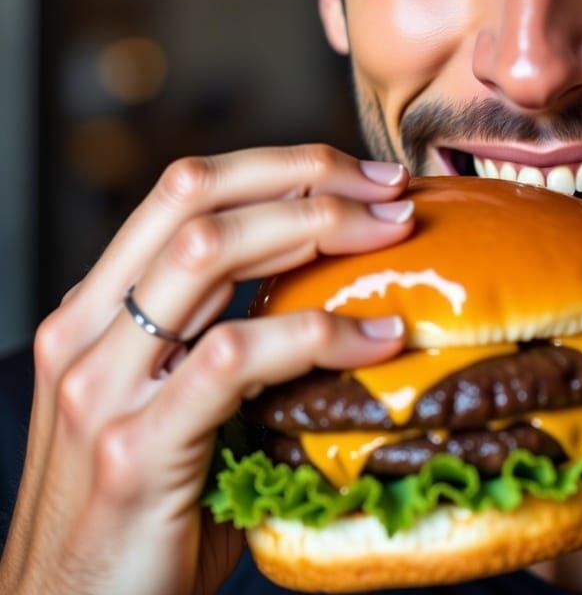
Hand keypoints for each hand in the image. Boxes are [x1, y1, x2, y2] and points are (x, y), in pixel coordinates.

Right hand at [0, 145, 414, 594]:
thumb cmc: (146, 516)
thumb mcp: (173, 406)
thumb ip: (225, 345)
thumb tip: (331, 292)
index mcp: (95, 312)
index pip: (186, 190)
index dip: (281, 166)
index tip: (361, 175)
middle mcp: (86, 333)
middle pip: (197, 196)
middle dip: (308, 176)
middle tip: (390, 190)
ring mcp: (102, 388)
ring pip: (209, 251)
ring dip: (319, 227)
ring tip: (394, 234)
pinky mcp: (136, 450)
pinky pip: (238, 356)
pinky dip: (321, 333)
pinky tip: (379, 339)